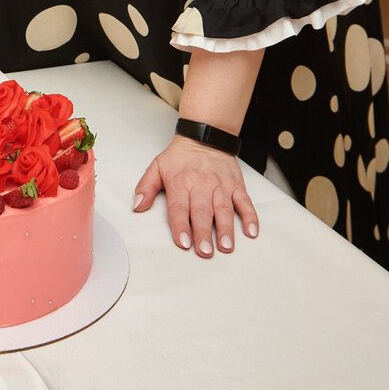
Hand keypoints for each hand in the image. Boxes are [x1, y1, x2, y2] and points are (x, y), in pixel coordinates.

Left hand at [132, 135, 257, 256]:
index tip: (184, 243)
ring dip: (226, 229)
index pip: (179, 207)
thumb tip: (136, 206)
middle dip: (203, 233)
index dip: (181, 226)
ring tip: (226, 247)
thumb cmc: (180, 157)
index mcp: (180, 182)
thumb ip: (145, 187)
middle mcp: (201, 184)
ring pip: (224, 209)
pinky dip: (250, 217)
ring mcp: (221, 185)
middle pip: (202, 212)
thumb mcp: (156, 167)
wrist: (204, 137)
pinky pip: (245, 201)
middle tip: (205, 252)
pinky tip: (251, 231)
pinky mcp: (236, 185)